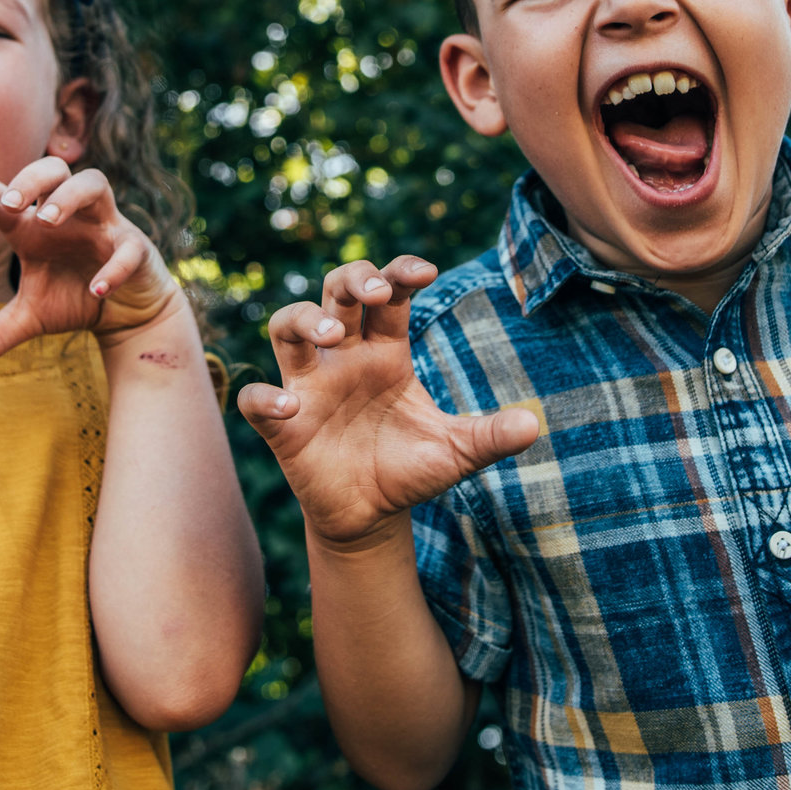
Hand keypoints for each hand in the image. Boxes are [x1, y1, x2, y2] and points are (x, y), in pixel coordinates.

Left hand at [0, 157, 183, 376]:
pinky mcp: (135, 247)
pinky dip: (113, 265)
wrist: (129, 313)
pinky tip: (96, 289)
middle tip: (10, 205)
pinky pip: (128, 246)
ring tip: (47, 221)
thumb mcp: (29, 318)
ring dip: (68, 197)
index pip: (0, 194)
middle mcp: (69, 216)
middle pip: (52, 167)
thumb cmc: (76, 298)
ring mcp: (104, 225)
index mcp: (35, 226)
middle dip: (30, 179)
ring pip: (93, 182)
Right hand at [237, 257, 539, 547]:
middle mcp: (344, 358)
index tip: (424, 273)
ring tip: (333, 336)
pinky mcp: (284, 425)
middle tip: (376, 294)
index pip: (388, 294)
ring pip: (287, 328)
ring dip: (305, 320)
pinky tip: (289, 407)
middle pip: (336, 293)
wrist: (371, 516)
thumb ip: (489, 436)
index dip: (400, 273)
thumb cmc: (410, 470)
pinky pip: (256, 400)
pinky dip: (264, 398)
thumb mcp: (455, 453)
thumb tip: (533, 424)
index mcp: (386, 352)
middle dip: (352, 280)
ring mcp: (310, 386)